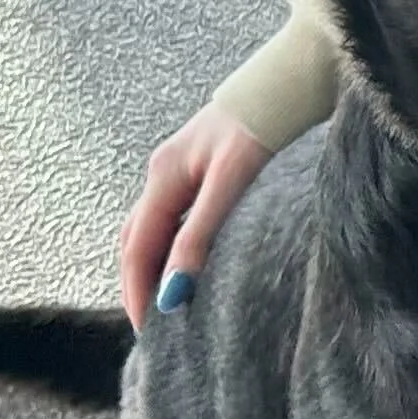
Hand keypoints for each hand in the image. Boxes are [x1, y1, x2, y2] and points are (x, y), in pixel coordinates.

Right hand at [119, 106, 272, 329]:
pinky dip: (169, 249)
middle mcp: (161, 174)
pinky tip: (186, 268)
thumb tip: (174, 290)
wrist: (281, 87)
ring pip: (150, 230)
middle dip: (137, 284)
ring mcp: (176, 172)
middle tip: (151, 329)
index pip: (136, 248)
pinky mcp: (196, 172)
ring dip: (151, 268)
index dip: (136, 291)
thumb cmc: (258, 128)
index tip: (146, 331)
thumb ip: (200, 234)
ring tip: (165, 306)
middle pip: (135, 241)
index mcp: (162, 177)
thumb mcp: (229, 183)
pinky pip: (171, 219)